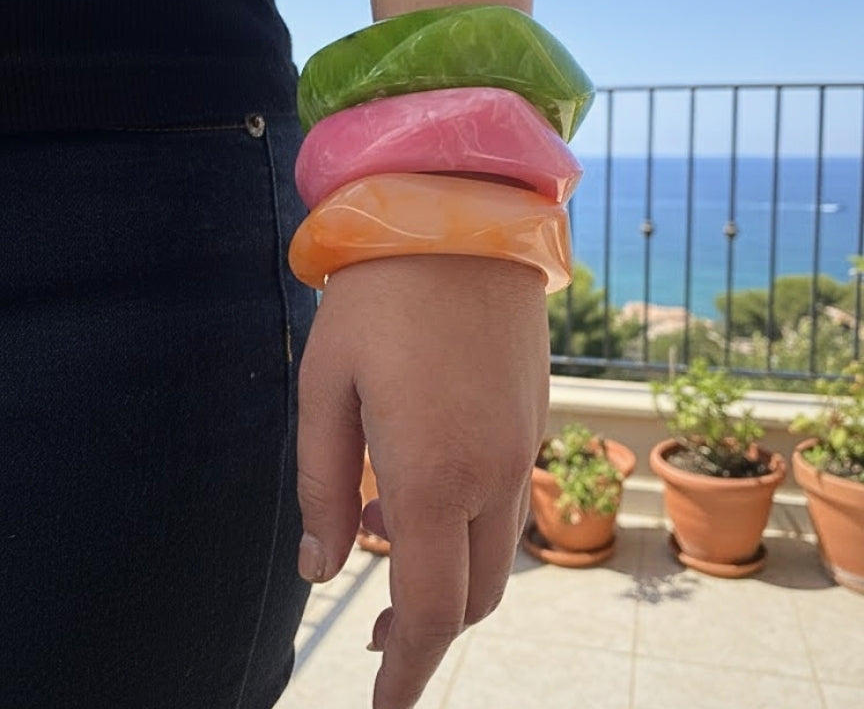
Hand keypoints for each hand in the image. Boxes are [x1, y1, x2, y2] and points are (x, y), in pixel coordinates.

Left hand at [297, 254, 548, 708]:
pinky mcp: (536, 417)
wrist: (458, 216)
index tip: (384, 707)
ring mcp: (524, 444)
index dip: (406, 673)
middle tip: (375, 624)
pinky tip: (426, 477)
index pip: (431, 613)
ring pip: (499, 549)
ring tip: (384, 530)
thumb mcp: (325, 390)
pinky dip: (471, 519)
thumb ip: (320, 488)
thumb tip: (319, 569)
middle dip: (429, 627)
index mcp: (433, 475)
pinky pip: (509, 496)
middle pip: (477, 595)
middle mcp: (494, 473)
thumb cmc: (376, 300)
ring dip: (451, 568)